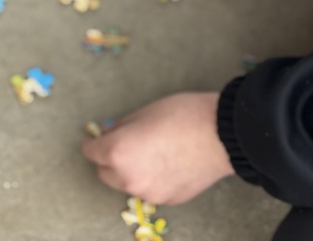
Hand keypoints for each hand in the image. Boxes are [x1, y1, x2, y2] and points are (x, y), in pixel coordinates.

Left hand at [82, 93, 233, 205]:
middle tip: (124, 142)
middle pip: (105, 173)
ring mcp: (150, 193)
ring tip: (149, 151)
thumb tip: (109, 134)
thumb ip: (121, 127)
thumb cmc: (181, 115)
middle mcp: (129, 179)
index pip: (92, 152)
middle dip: (109, 159)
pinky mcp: (169, 200)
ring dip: (130, 170)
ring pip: (128, 183)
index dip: (94, 142)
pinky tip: (166, 162)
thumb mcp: (143, 112)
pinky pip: (150, 189)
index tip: (98, 137)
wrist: (220, 136)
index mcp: (118, 153)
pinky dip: (151, 178)